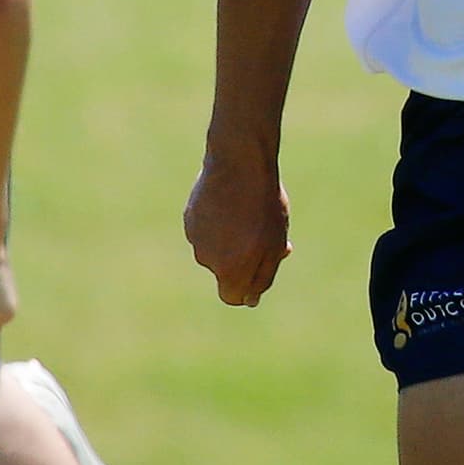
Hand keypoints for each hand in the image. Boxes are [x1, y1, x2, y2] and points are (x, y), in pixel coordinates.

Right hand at [185, 148, 291, 306]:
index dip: (248, 289)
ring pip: (218, 247)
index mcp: (228, 269)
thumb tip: (250, 300)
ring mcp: (194, 236)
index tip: (260, 270)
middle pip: (227, 270)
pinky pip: (209, 228)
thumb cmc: (263, 207)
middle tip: (266, 231)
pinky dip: (221, 222)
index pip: (233, 297)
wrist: (238, 164)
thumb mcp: (274, 244)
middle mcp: (206, 258)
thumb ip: (262, 276)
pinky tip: (233, 201)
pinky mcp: (189, 217)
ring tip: (249, 212)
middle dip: (244, 258)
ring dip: (233, 238)